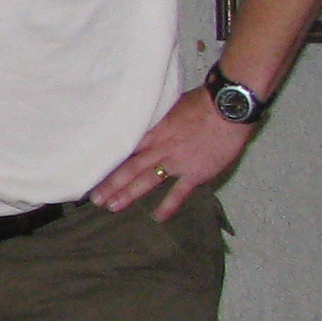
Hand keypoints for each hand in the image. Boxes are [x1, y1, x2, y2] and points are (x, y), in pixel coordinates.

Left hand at [89, 93, 252, 220]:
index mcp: (154, 130)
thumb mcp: (172, 105)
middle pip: (129, 168)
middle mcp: (160, 148)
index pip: (124, 148)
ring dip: (128, 194)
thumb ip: (159, 119)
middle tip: (94, 198)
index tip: (92, 169)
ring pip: (146, 181)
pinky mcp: (195, 173)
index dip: (108, 160)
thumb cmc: (205, 102)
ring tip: (112, 207)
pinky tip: (157, 219)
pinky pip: (178, 193)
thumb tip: (147, 120)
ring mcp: (177, 162)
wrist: (230, 107)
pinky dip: (168, 206)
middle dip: (110, 184)